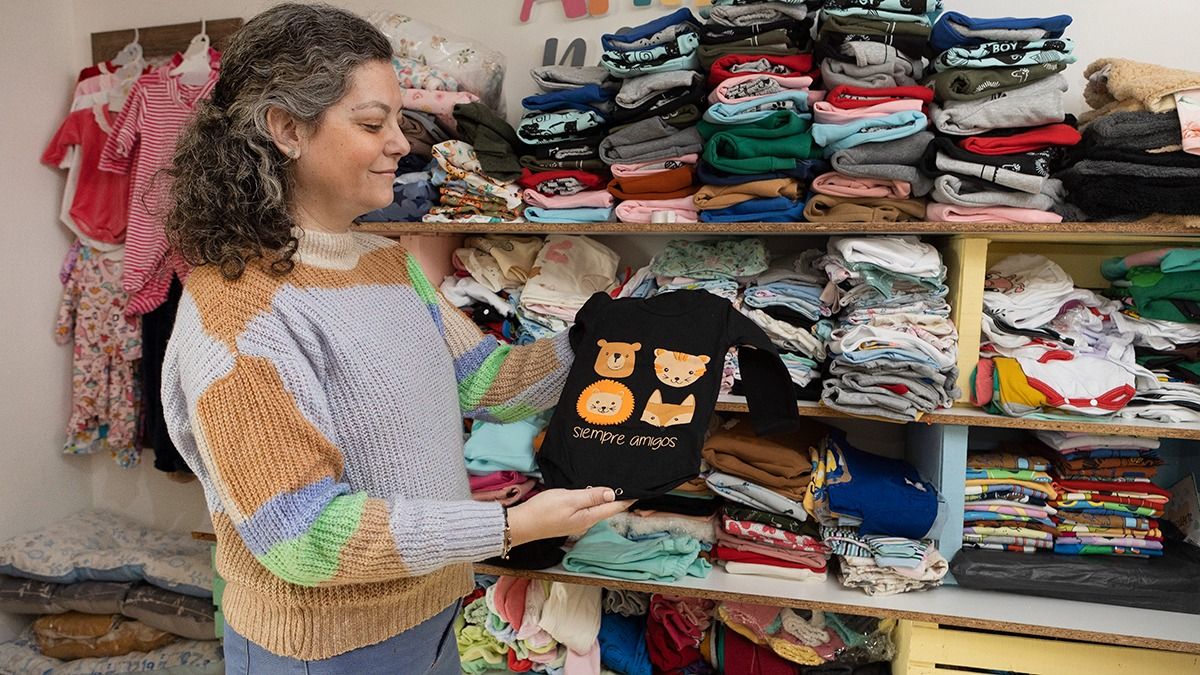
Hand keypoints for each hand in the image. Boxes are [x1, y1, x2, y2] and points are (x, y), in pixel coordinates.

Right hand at [506, 487, 632, 546]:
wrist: (522, 524)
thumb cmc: (544, 510)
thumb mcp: (569, 499)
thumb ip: (591, 496)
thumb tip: (612, 493)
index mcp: (589, 518)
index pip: (614, 507)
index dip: (627, 499)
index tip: (639, 491)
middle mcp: (586, 523)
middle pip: (606, 509)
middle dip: (617, 498)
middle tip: (628, 484)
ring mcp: (577, 523)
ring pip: (596, 510)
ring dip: (604, 500)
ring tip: (613, 487)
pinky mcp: (568, 521)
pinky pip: (585, 510)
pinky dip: (592, 502)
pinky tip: (590, 494)